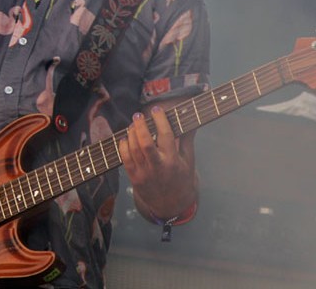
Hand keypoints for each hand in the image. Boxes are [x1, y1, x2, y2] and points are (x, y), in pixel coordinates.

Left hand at [119, 105, 196, 219]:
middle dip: (140, 126)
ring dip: (131, 134)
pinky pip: (125, 160)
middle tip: (138, 115)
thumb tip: (191, 121)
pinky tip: (126, 139)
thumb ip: (187, 140)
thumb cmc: (182, 180)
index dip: (160, 120)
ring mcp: (145, 173)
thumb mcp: (188, 161)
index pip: (166, 136)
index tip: (156, 110)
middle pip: (146, 143)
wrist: (171, 205)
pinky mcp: (135, 179)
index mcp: (173, 161)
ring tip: (132, 125)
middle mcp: (158, 167)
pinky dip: (123, 147)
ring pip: (134, 150)